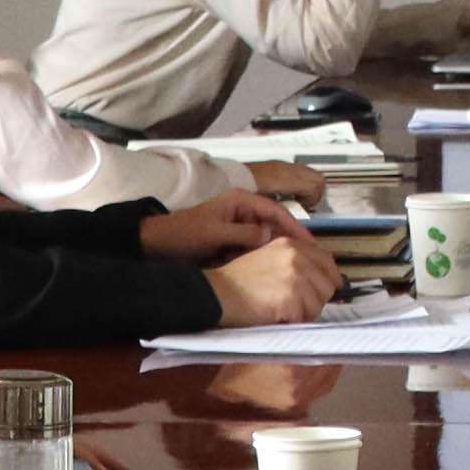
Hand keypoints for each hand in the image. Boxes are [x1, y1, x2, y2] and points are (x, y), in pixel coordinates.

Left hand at [140, 192, 308, 260]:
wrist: (160, 244)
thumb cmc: (184, 233)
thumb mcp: (215, 233)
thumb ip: (243, 234)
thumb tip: (271, 237)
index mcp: (240, 200)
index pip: (277, 210)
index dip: (295, 226)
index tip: (309, 242)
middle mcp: (243, 209)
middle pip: (275, 223)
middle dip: (290, 240)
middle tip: (308, 257)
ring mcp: (239, 224)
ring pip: (266, 236)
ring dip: (277, 249)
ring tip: (295, 265)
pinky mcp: (234, 238)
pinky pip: (254, 246)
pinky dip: (262, 255)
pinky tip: (272, 268)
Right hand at [208, 235, 336, 326]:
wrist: (217, 293)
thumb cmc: (238, 281)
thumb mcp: (268, 258)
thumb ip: (295, 262)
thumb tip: (324, 279)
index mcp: (291, 245)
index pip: (327, 262)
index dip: (329, 279)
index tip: (325, 290)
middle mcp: (296, 256)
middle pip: (327, 286)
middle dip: (315, 300)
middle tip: (295, 306)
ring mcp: (294, 276)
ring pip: (318, 304)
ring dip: (304, 313)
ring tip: (281, 310)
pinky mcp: (290, 297)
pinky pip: (304, 317)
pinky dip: (292, 321)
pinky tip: (275, 315)